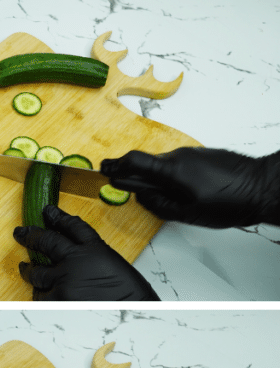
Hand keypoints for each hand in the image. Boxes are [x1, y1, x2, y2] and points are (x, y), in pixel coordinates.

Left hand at [13, 206, 158, 300]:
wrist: (134, 312)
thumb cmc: (130, 295)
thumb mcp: (115, 266)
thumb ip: (91, 258)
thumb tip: (75, 259)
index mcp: (94, 248)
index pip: (72, 226)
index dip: (58, 217)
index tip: (48, 211)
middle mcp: (76, 260)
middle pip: (46, 241)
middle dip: (30, 236)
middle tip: (21, 233)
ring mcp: (64, 279)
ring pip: (37, 272)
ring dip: (30, 270)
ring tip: (25, 268)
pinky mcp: (58, 298)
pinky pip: (40, 295)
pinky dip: (39, 293)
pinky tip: (39, 291)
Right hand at [101, 147, 279, 227]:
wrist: (264, 187)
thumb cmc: (230, 202)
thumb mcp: (188, 214)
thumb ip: (159, 205)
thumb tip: (141, 197)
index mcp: (172, 170)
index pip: (134, 161)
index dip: (115, 165)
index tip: (104, 169)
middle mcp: (180, 156)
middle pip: (148, 164)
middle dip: (136, 175)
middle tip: (127, 185)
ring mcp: (194, 153)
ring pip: (165, 165)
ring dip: (158, 177)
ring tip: (163, 195)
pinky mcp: (205, 155)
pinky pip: (180, 163)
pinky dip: (174, 175)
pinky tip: (183, 189)